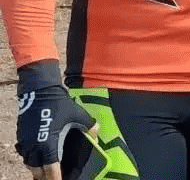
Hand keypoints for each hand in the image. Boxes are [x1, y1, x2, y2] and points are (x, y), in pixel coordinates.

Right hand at [16, 61, 96, 178]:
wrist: (39, 91)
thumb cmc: (58, 103)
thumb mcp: (79, 115)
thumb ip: (90, 127)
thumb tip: (96, 136)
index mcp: (49, 145)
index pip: (51, 171)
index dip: (56, 179)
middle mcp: (35, 147)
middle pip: (38, 172)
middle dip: (47, 177)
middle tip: (57, 177)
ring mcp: (26, 143)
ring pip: (30, 165)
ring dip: (39, 169)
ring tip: (49, 171)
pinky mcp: (22, 138)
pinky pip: (26, 155)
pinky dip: (32, 160)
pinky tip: (41, 158)